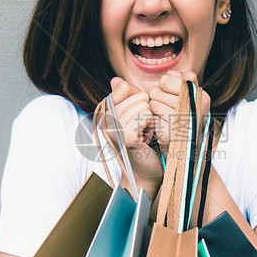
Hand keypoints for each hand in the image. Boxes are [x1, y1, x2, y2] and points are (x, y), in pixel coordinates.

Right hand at [107, 77, 163, 192]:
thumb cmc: (144, 145)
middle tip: (144, 130)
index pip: (124, 88)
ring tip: (145, 135)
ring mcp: (114, 129)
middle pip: (137, 96)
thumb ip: (128, 98)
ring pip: (143, 106)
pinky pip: (145, 117)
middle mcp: (105, 120)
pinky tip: (148, 138)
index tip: (139, 118)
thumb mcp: (135, 116)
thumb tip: (116, 80)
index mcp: (105, 113)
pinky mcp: (126, 138)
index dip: (139, 100)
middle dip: (147, 111)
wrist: (145, 175)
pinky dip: (152, 127)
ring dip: (151, 120)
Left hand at [148, 71, 210, 156]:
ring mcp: (183, 121)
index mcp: (203, 98)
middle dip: (158, 97)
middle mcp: (196, 108)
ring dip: (154, 109)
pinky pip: (151, 115)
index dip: (167, 84)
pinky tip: (161, 129)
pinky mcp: (169, 134)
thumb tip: (170, 73)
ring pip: (153, 101)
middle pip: (161, 87)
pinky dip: (152, 121)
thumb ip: (186, 83)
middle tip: (167, 110)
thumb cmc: (187, 125)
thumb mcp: (193, 101)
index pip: (175, 77)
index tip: (171, 96)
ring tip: (165, 120)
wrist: (187, 157)